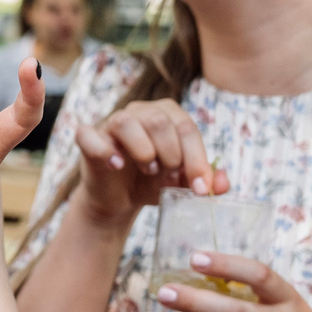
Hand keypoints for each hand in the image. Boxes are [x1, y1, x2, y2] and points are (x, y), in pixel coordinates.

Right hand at [72, 98, 217, 226]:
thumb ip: (203, 180)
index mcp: (167, 115)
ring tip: (148, 169)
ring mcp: (111, 122)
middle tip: (170, 175)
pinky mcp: (89, 138)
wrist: (119, 199)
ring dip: (142, 151)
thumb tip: (223, 184)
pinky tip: (116, 165)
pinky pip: (91, 136)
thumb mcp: (181, 184)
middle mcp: (140, 112)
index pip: (186, 128)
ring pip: (127, 122)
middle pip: (159, 121)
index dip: (197, 159)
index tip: (201, 188)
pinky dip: (105, 151)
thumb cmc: (152, 182)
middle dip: (171, 154)